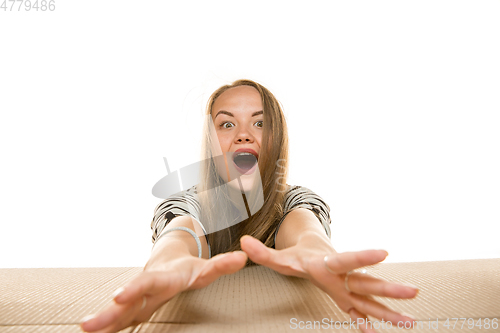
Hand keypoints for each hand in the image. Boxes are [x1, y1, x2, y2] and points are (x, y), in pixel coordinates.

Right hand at [80, 251, 247, 332]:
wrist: (167, 257)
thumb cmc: (187, 267)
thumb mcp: (206, 267)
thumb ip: (223, 264)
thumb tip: (244, 257)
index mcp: (162, 278)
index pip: (148, 283)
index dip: (134, 290)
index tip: (118, 297)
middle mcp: (146, 287)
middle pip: (127, 300)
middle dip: (109, 312)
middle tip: (88, 325)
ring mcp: (138, 298)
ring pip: (118, 311)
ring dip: (102, 321)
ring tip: (84, 330)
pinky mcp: (133, 307)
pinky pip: (118, 318)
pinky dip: (107, 327)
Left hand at [240, 233, 418, 332]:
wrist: (315, 250)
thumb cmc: (297, 255)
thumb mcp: (278, 256)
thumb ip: (261, 252)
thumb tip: (242, 242)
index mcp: (327, 264)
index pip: (346, 259)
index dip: (363, 256)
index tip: (385, 252)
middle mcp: (342, 276)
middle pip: (367, 281)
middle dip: (389, 287)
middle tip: (413, 292)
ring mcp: (348, 287)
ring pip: (371, 297)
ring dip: (390, 309)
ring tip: (411, 322)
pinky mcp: (348, 297)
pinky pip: (362, 311)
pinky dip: (373, 322)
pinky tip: (389, 332)